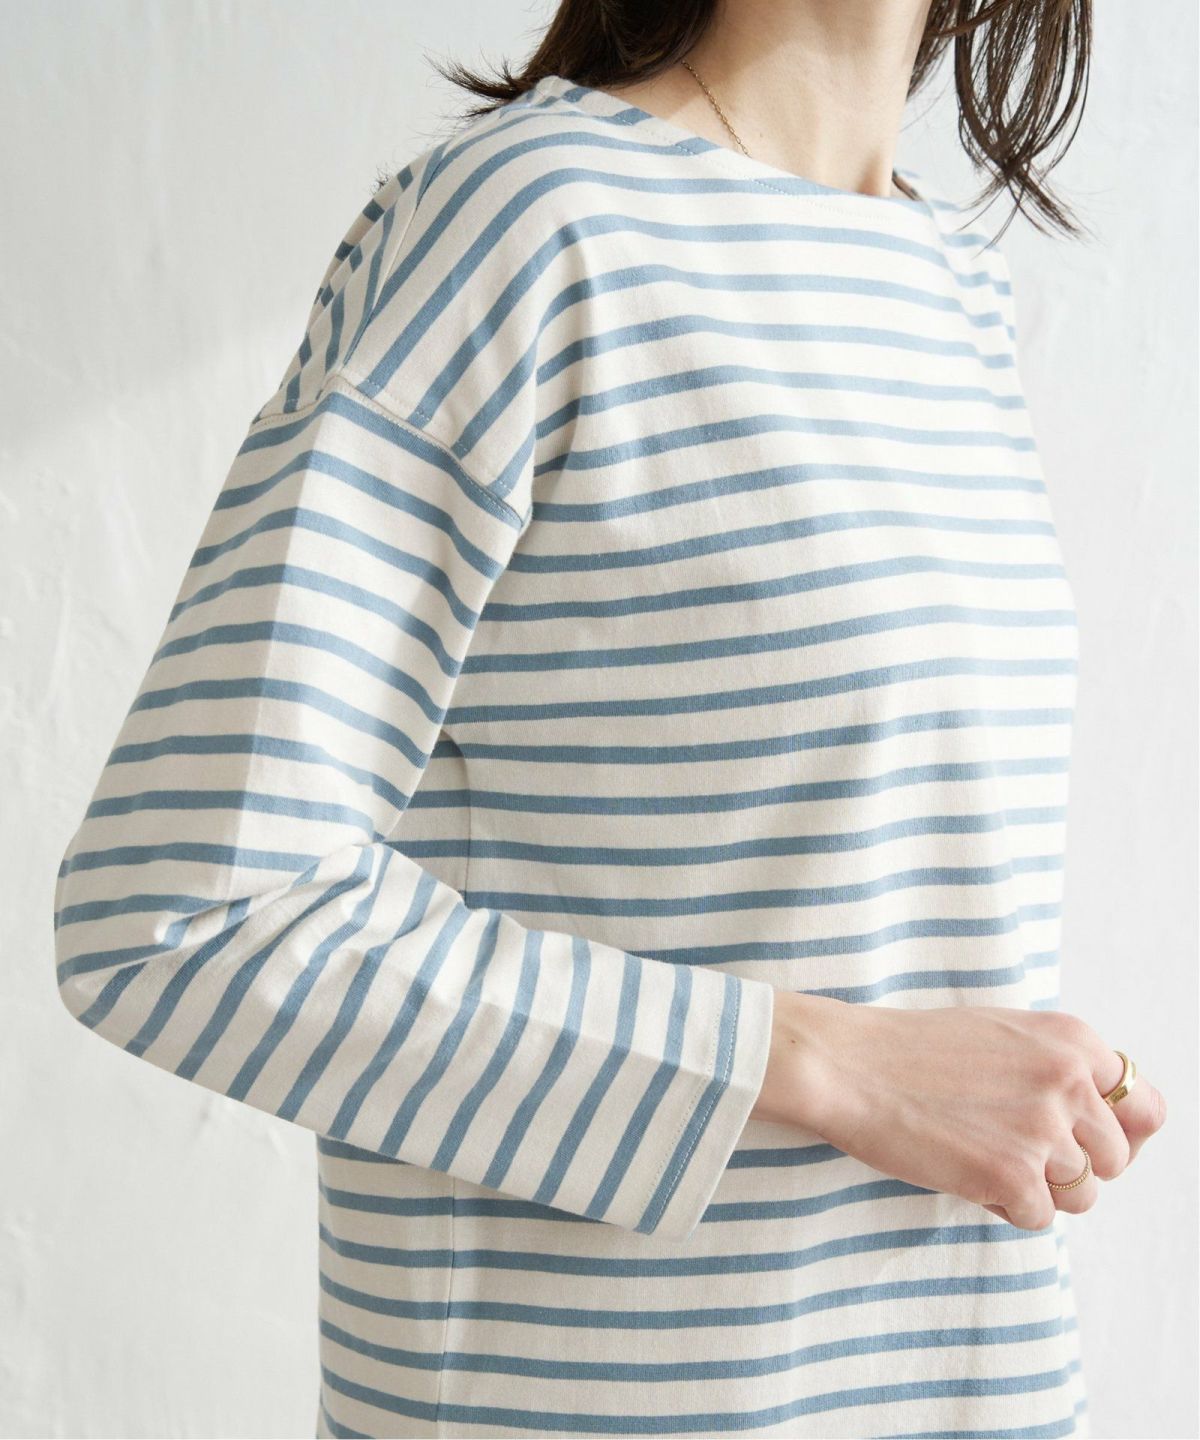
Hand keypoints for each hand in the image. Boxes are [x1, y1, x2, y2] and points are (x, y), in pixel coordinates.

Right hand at [752, 993, 1166, 1229]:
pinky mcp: (1013, 1175)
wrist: (847, 1064)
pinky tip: (963, 1170)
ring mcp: (1045, 1129)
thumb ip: (1064, 1070)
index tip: (1080, 1138)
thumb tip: (1129, 1133)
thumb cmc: (914, 1049)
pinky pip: (1037, 1217)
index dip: (1114, 1132)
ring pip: (1081, 1194)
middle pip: (1113, 1159)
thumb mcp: (1003, 1034)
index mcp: (1073, 1040)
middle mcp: (1070, 1081)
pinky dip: (1003, 1205)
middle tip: (1009, 1145)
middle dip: (1069, 1163)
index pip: (1143, 1106)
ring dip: (1038, 1188)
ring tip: (983, 1156)